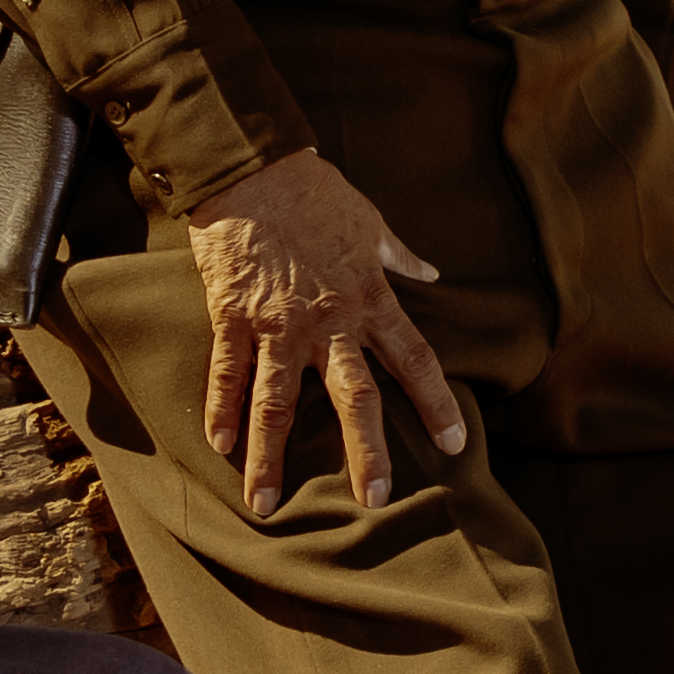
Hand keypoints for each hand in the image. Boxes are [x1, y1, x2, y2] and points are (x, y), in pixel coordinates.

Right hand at [190, 145, 467, 512]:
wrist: (251, 168)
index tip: (455, 443)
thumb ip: (400, 255)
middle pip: (354, 398)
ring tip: (266, 506)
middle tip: (374, 500)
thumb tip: (433, 270)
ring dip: (271, 457)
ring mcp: (278, 324)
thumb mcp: (370, 221)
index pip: (414, 359)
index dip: (436, 403)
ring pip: (278, 403)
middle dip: (366, 452)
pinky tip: (218, 448)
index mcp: (368, 298)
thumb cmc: (315, 191)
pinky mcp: (232, 317)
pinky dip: (220, 412)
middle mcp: (328, 321)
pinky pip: (227, 374)